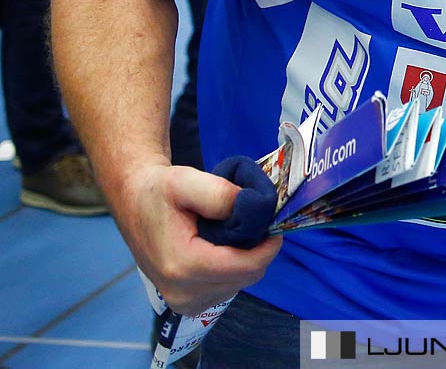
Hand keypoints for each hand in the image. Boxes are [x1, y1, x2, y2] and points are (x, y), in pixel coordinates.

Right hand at [115, 161, 281, 314]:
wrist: (134, 203)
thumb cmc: (158, 191)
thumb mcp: (186, 180)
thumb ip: (221, 194)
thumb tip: (253, 208)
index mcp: (182, 266)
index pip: (245, 267)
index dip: (268, 247)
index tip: (273, 225)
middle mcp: (182, 293)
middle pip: (246, 277)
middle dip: (257, 251)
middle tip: (251, 224)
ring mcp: (183, 302)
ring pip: (239, 284)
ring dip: (245, 259)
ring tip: (231, 233)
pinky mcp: (186, 303)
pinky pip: (226, 288)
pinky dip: (232, 269)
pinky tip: (222, 249)